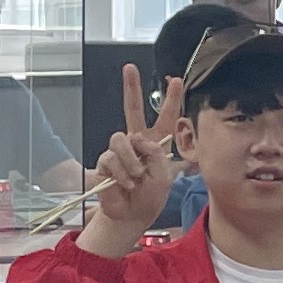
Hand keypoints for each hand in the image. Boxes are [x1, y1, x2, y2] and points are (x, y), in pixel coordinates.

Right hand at [83, 62, 186, 253]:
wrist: (132, 215)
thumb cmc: (151, 197)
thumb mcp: (164, 175)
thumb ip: (155, 153)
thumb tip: (136, 139)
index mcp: (156, 144)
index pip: (165, 118)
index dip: (170, 100)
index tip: (176, 80)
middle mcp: (136, 142)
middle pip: (132, 110)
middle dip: (131, 88)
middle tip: (129, 68)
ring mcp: (120, 151)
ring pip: (121, 139)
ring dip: (131, 160)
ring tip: (137, 177)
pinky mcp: (106, 162)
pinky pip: (112, 158)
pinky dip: (122, 173)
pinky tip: (127, 183)